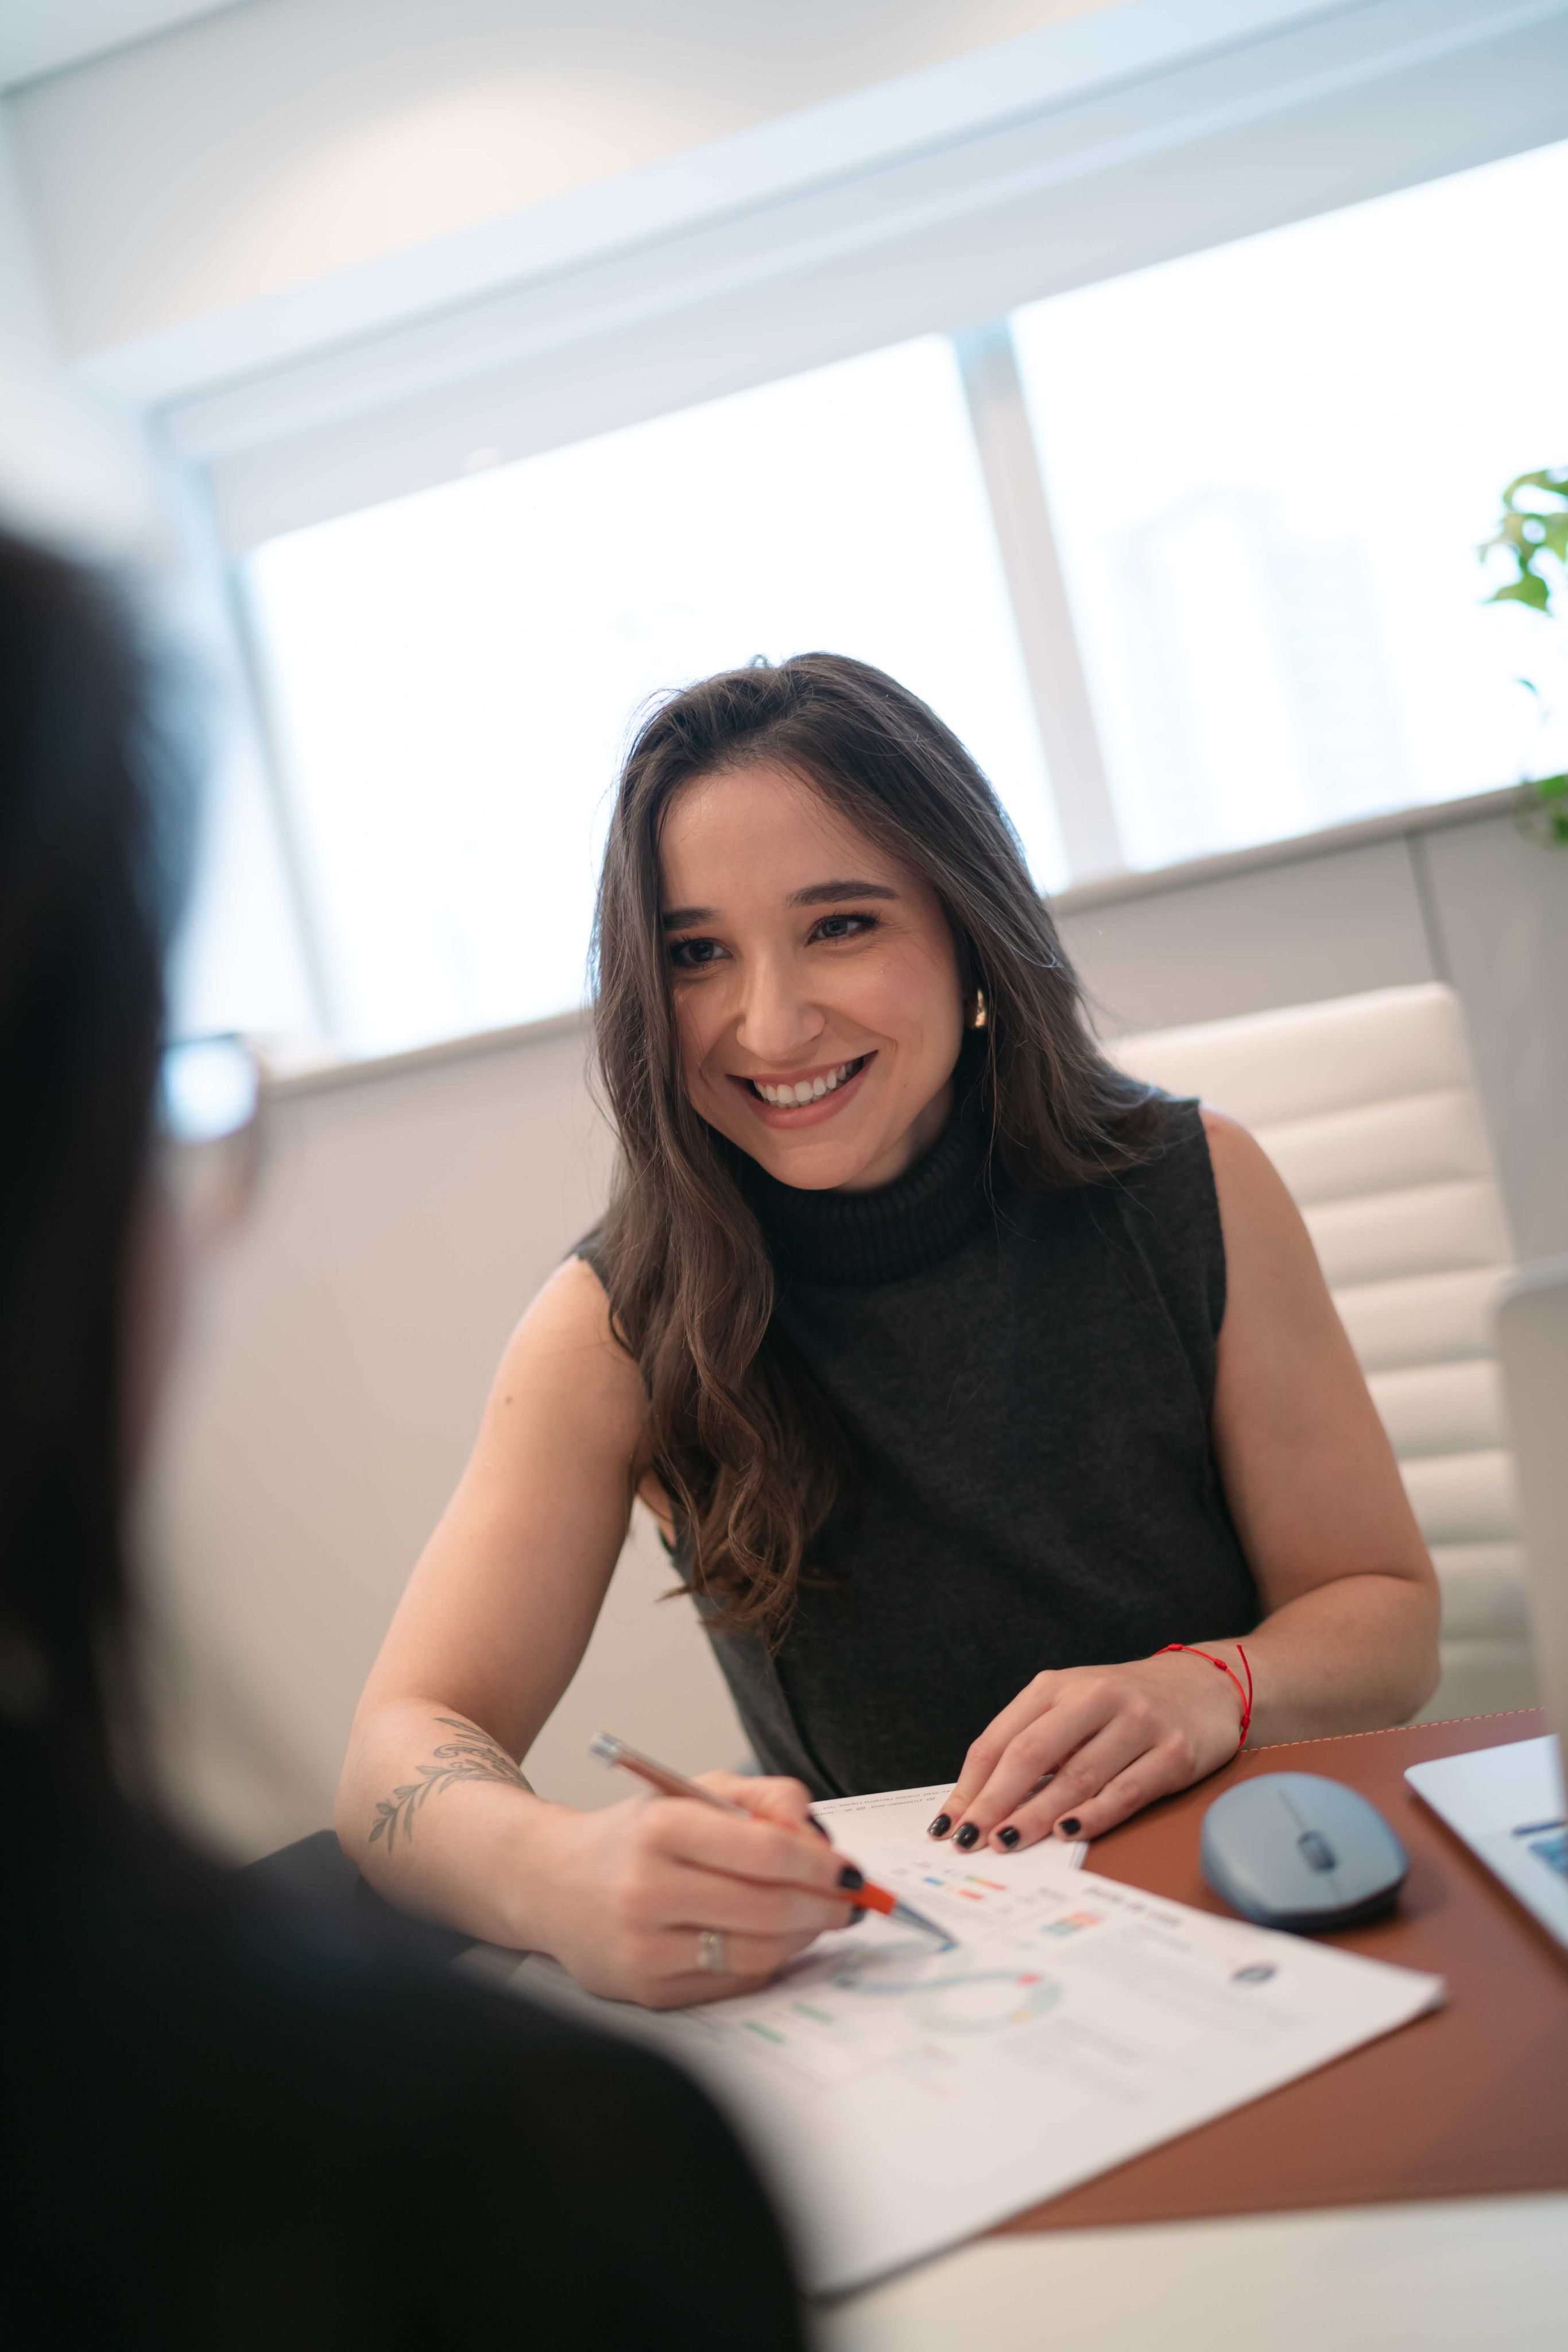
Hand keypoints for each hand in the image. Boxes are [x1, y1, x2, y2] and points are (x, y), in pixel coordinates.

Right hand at [534, 1771, 861, 2008]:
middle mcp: (647, 1889)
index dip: (820, 1863)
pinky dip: (766, 1963)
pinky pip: (732, 1984)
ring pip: (756, 1953)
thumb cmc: (636, 1835)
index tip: (848, 1870)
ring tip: (817, 1919)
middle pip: (768, 1907)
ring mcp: (644, 1947)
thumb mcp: (693, 1791)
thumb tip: (820, 1838)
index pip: (766, 1849)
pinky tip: (773, 1941)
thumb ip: (765, 1798)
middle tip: (849, 1902)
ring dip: (802, 1938)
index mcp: (661, 1827)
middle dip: (823, 1906)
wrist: (552, 1882)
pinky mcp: (646, 1991)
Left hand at [932, 1651, 1247, 1851]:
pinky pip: (1127, 1790)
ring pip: (1076, 1776)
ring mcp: (1138, 1723)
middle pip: (1031, 1754)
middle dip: (994, 1802)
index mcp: (1057, 1686)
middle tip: (969, 1840)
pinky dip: (1094, 1815)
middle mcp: (1095, 1697)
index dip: (970, 1785)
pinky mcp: (1174, 1752)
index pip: (1000, 1739)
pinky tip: (1068, 1834)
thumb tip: (978, 1803)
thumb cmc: (1124, 1706)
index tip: (947, 1824)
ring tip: (1007, 1843)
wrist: (1206, 1684)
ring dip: (1037, 1815)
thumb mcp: (1072, 1707)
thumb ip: (1032, 1744)